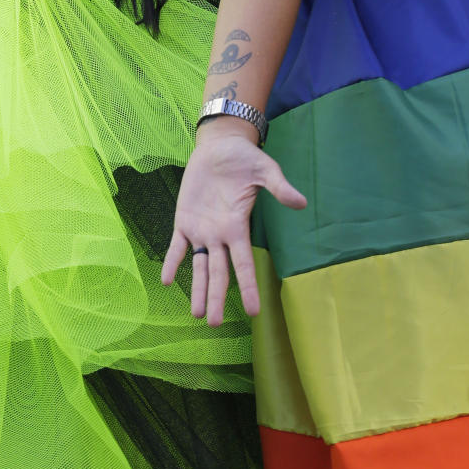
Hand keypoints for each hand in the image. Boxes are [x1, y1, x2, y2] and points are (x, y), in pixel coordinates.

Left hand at [161, 126, 305, 326]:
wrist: (220, 145)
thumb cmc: (245, 158)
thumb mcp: (265, 170)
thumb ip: (279, 187)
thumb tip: (301, 202)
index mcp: (238, 227)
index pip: (244, 264)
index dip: (248, 287)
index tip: (254, 311)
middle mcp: (220, 235)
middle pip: (219, 273)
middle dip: (217, 297)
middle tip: (215, 324)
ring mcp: (201, 229)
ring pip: (198, 266)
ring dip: (197, 288)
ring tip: (196, 314)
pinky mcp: (183, 219)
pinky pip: (176, 245)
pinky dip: (172, 261)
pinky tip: (167, 280)